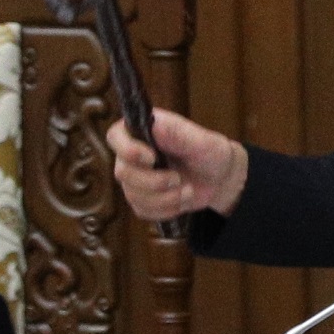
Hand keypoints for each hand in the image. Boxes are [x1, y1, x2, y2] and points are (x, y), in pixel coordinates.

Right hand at [107, 108, 247, 220]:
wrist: (218, 178)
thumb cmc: (209, 153)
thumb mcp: (201, 141)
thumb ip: (177, 132)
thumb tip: (154, 123)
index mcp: (142, 131)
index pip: (116, 136)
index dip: (128, 150)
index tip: (152, 158)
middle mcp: (132, 155)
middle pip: (123, 172)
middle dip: (155, 181)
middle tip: (178, 179)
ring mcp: (134, 178)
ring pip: (133, 195)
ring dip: (166, 198)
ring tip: (188, 190)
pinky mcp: (141, 199)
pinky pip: (143, 210)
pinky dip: (167, 209)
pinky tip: (181, 200)